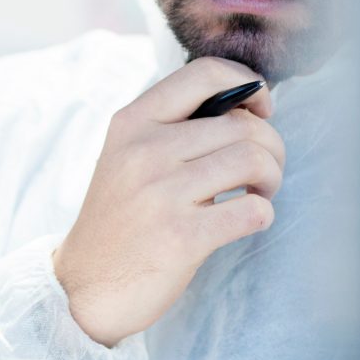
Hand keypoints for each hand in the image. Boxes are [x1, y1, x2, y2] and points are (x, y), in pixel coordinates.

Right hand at [52, 57, 285, 346]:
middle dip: (271, 146)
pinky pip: (252, 210)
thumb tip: (247, 107)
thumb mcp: (128, 157)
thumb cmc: (122, 219)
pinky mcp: (182, 237)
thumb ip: (174, 128)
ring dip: (272, 178)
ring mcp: (161, 194)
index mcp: (132, 123)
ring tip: (260, 192)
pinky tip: (250, 219)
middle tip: (266, 170)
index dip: (247, 84)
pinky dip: (264, 214)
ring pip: (253, 160)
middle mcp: (145, 151)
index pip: (203, 74)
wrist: (87, 286)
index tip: (262, 109)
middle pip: (242, 124)